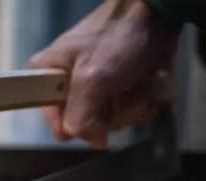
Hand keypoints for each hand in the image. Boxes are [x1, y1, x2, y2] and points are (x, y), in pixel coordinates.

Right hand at [29, 0, 179, 147]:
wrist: (156, 13)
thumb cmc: (117, 39)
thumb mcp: (91, 79)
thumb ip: (81, 118)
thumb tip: (95, 142)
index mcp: (49, 80)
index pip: (59, 126)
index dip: (78, 123)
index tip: (94, 107)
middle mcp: (69, 88)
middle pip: (89, 126)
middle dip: (112, 111)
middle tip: (118, 87)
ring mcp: (96, 91)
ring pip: (114, 122)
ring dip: (131, 104)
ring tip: (134, 80)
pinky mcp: (120, 91)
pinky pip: (132, 114)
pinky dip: (143, 101)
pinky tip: (145, 83)